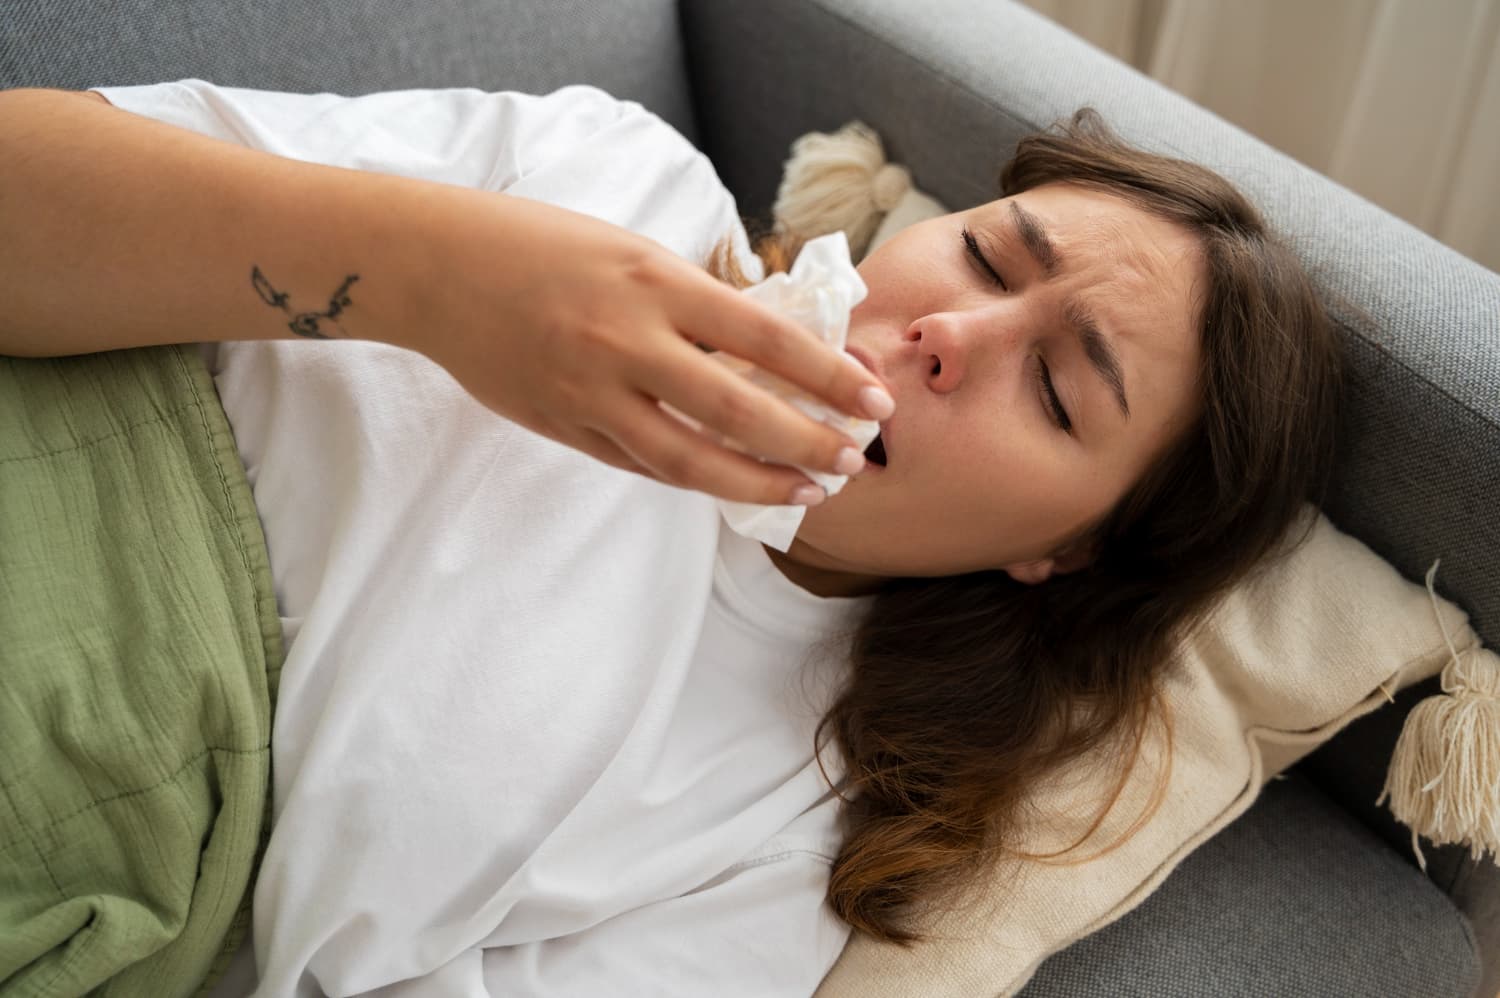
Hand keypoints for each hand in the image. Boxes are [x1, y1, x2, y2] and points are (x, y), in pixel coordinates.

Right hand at [403, 194, 894, 505]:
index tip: (873, 399)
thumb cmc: (544, 246)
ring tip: (806, 493)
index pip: (765, 337)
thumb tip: (772, 350)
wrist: (438, 269)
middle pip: (737, 409)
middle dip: (806, 442)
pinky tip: (734, 484)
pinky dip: (694, 478)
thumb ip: (697, 303)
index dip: (827, 375)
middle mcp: (627, 341)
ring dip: (757, 482)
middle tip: (852, 462)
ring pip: (690, 459)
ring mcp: (591, 393)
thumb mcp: (633, 253)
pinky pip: (643, 465)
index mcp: (656, 281)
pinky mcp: (565, 428)